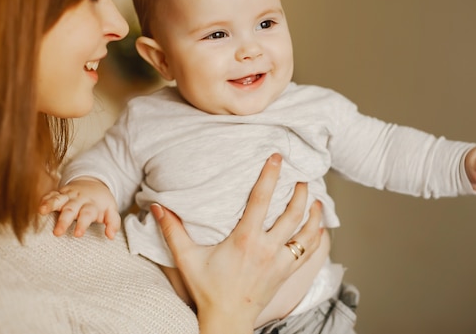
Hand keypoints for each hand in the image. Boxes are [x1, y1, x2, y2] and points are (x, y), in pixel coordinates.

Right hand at [39, 178, 120, 238]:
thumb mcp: (111, 210)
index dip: (82, 224)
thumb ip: (113, 222)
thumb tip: (111, 236)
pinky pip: (50, 195)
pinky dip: (44, 199)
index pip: (87, 215)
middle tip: (57, 232)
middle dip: (63, 220)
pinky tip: (38, 206)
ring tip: (42, 211)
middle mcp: (79, 200)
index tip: (78, 234)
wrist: (94, 183)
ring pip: (58, 199)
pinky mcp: (59, 193)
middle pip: (70, 209)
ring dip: (50, 204)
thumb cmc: (101, 203)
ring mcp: (68, 195)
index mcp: (91, 205)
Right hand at [151, 153, 322, 333]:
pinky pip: (308, 252)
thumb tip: (157, 207)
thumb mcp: (186, 258)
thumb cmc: (207, 289)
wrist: (227, 321)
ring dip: (313, 213)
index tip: (277, 158)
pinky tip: (319, 227)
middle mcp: (267, 248)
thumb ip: (172, 230)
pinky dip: (316, 237)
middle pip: (292, 213)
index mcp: (245, 239)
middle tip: (302, 175)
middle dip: (300, 191)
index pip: (262, 199)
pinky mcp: (286, 273)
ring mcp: (280, 262)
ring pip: (306, 233)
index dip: (270, 175)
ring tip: (315, 197)